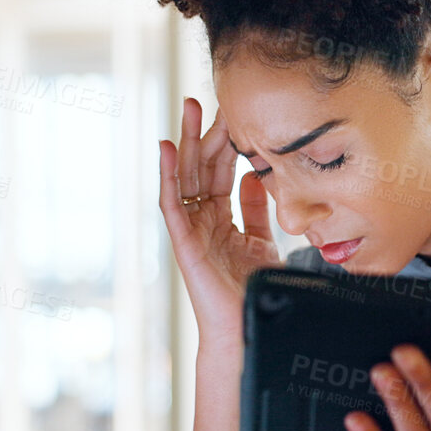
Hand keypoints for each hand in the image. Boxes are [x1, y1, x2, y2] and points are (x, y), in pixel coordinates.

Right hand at [158, 97, 281, 346]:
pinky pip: (172, 203)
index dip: (230, 144)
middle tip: (208, 98)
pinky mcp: (183, 243)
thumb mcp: (264, 244)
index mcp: (223, 223)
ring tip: (188, 108)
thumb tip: (258, 178)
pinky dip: (167, 175)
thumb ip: (258, 213)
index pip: (224, 174)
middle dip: (205, 133)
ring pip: (187, 178)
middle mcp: (203, 223)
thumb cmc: (254, 295)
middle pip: (203, 169)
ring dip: (185, 141)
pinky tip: (166, 148)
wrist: (245, 331)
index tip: (237, 114)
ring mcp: (191, 231)